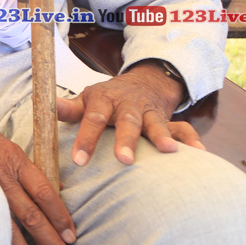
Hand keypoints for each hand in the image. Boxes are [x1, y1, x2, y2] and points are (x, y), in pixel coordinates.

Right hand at [0, 110, 76, 244]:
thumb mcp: (7, 146)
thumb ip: (29, 170)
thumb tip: (55, 191)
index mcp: (14, 160)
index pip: (44, 193)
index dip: (60, 217)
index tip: (71, 237)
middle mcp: (0, 176)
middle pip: (32, 216)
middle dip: (52, 244)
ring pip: (9, 229)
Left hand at [57, 60, 202, 166]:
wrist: (141, 83)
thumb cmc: (105, 99)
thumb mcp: (85, 100)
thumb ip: (68, 108)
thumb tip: (45, 105)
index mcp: (103, 101)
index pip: (91, 119)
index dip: (86, 139)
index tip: (78, 161)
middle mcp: (127, 106)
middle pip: (126, 122)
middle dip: (126, 141)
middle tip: (124, 160)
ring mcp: (149, 112)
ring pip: (156, 123)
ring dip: (163, 136)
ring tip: (169, 151)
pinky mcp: (168, 119)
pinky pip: (183, 128)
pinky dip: (192, 140)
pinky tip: (200, 155)